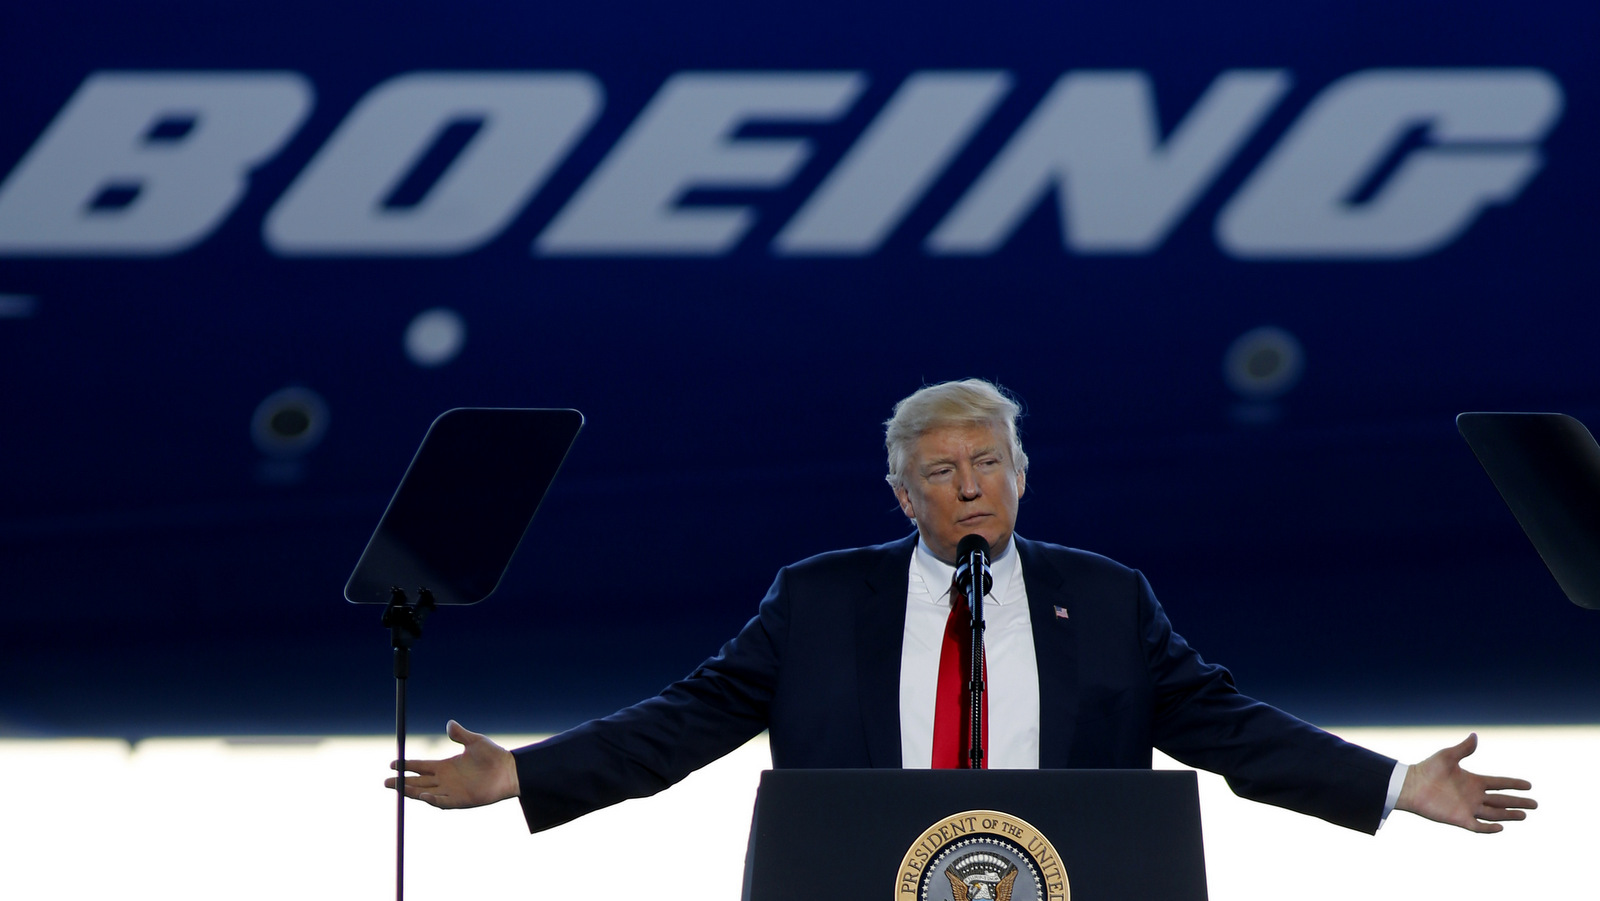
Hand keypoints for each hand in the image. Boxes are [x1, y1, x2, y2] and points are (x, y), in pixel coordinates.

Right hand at [385, 720, 519, 808]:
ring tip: (397, 788)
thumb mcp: (474, 741)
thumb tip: (449, 724)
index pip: (420, 766)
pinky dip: (432, 800)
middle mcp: (445, 780)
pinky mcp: (461, 800)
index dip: (407, 765)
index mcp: (446, 766)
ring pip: (426, 793)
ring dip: (412, 792)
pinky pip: (443, 802)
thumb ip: (460, 735)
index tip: (393, 764)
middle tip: (386, 781)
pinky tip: (423, 796)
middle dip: (402, 782)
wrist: (509, 771)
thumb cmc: (493, 756)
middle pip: (418, 782)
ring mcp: (452, 791)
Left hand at [1396, 733, 1534, 832]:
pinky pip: (1478, 826)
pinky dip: (1489, 828)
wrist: (1410, 785)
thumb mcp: (1447, 756)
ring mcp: (1467, 808)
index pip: (1499, 783)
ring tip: (1524, 815)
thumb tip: (1475, 736)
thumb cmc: (1427, 769)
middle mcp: (1473, 795)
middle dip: (1518, 802)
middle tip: (1536, 804)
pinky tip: (1501, 827)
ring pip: (1494, 814)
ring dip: (1509, 815)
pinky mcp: (1459, 819)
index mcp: (1473, 780)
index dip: (1514, 784)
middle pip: (1501, 800)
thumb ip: (1463, 749)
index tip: (1529, 785)